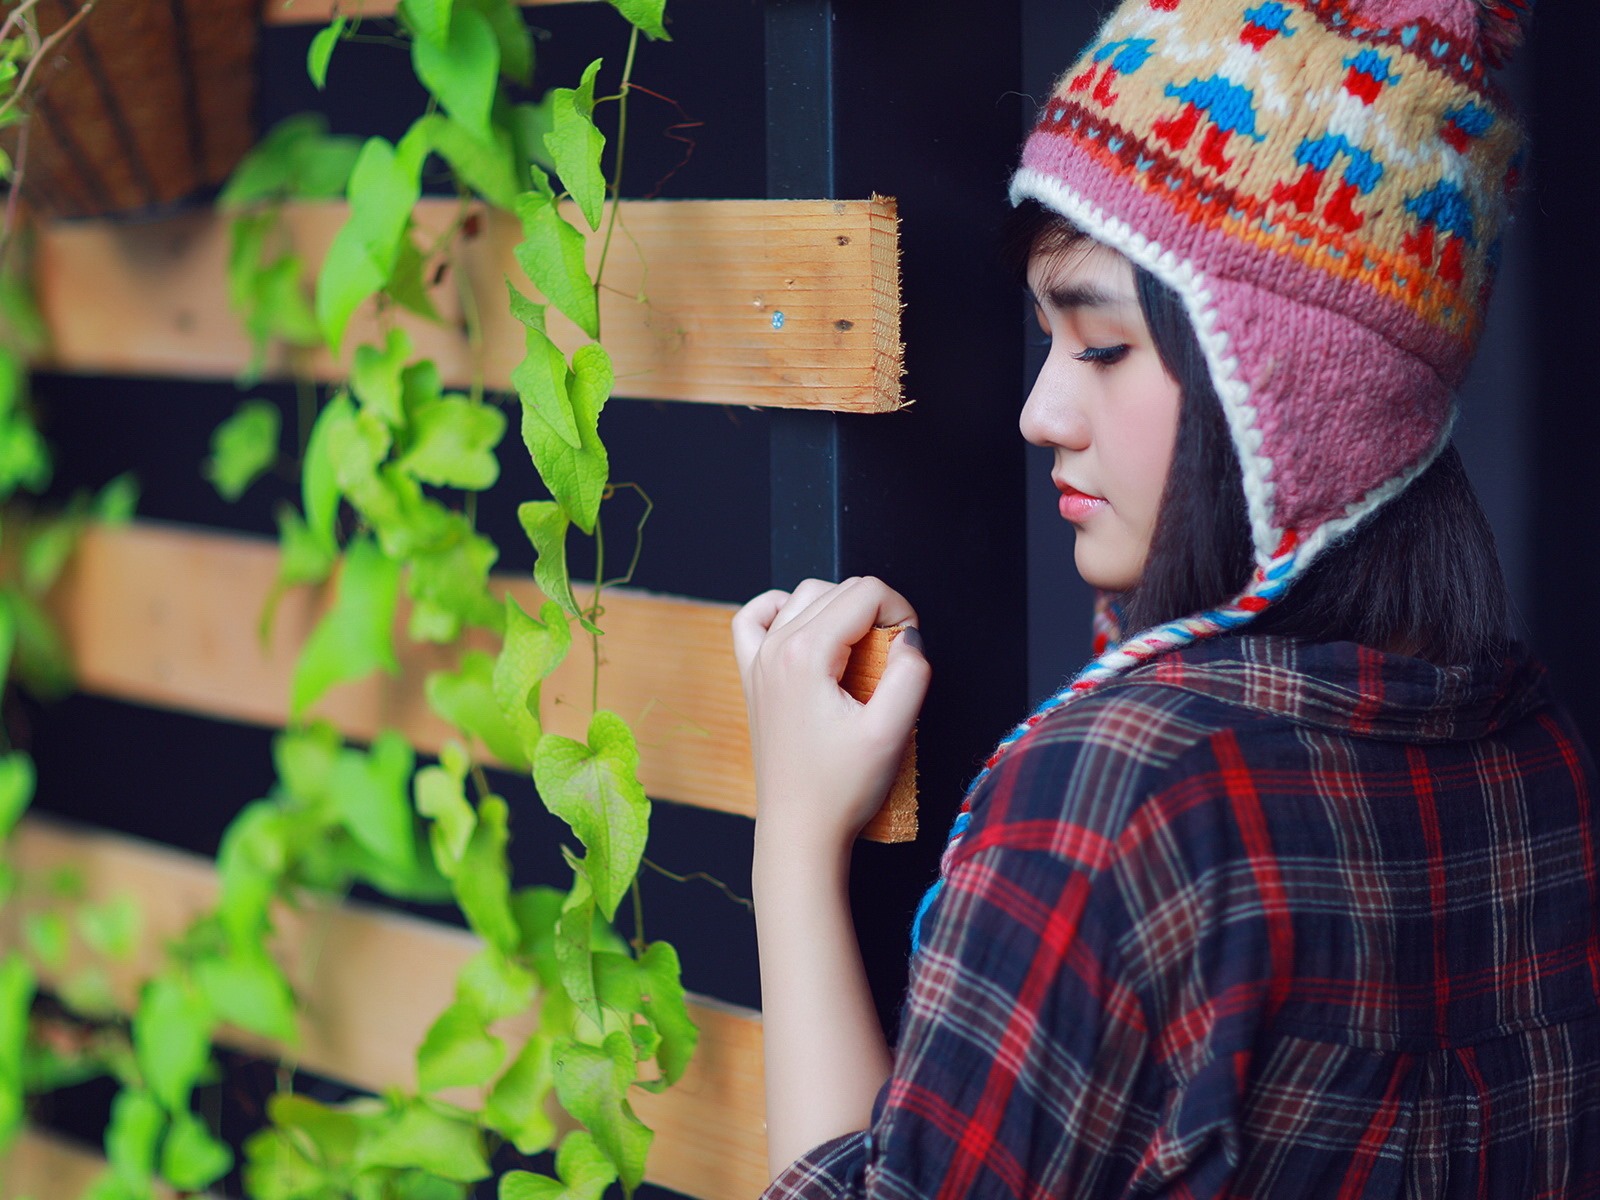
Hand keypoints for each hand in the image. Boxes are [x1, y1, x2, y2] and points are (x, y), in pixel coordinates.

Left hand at [732, 577, 930, 851]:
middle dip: (876, 613)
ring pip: (803, 595)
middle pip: (838, 590)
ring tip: (861, 654)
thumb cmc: (841, 789)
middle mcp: (774, 649)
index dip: (901, 612)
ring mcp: (757, 661)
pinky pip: (755, 618)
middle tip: (893, 662)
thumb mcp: (891, 732)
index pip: (866, 592)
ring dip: (839, 611)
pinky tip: (806, 633)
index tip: (910, 651)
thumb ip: (910, 672)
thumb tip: (910, 636)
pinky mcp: (752, 678)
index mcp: (805, 654)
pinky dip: (783, 611)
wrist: (799, 832)